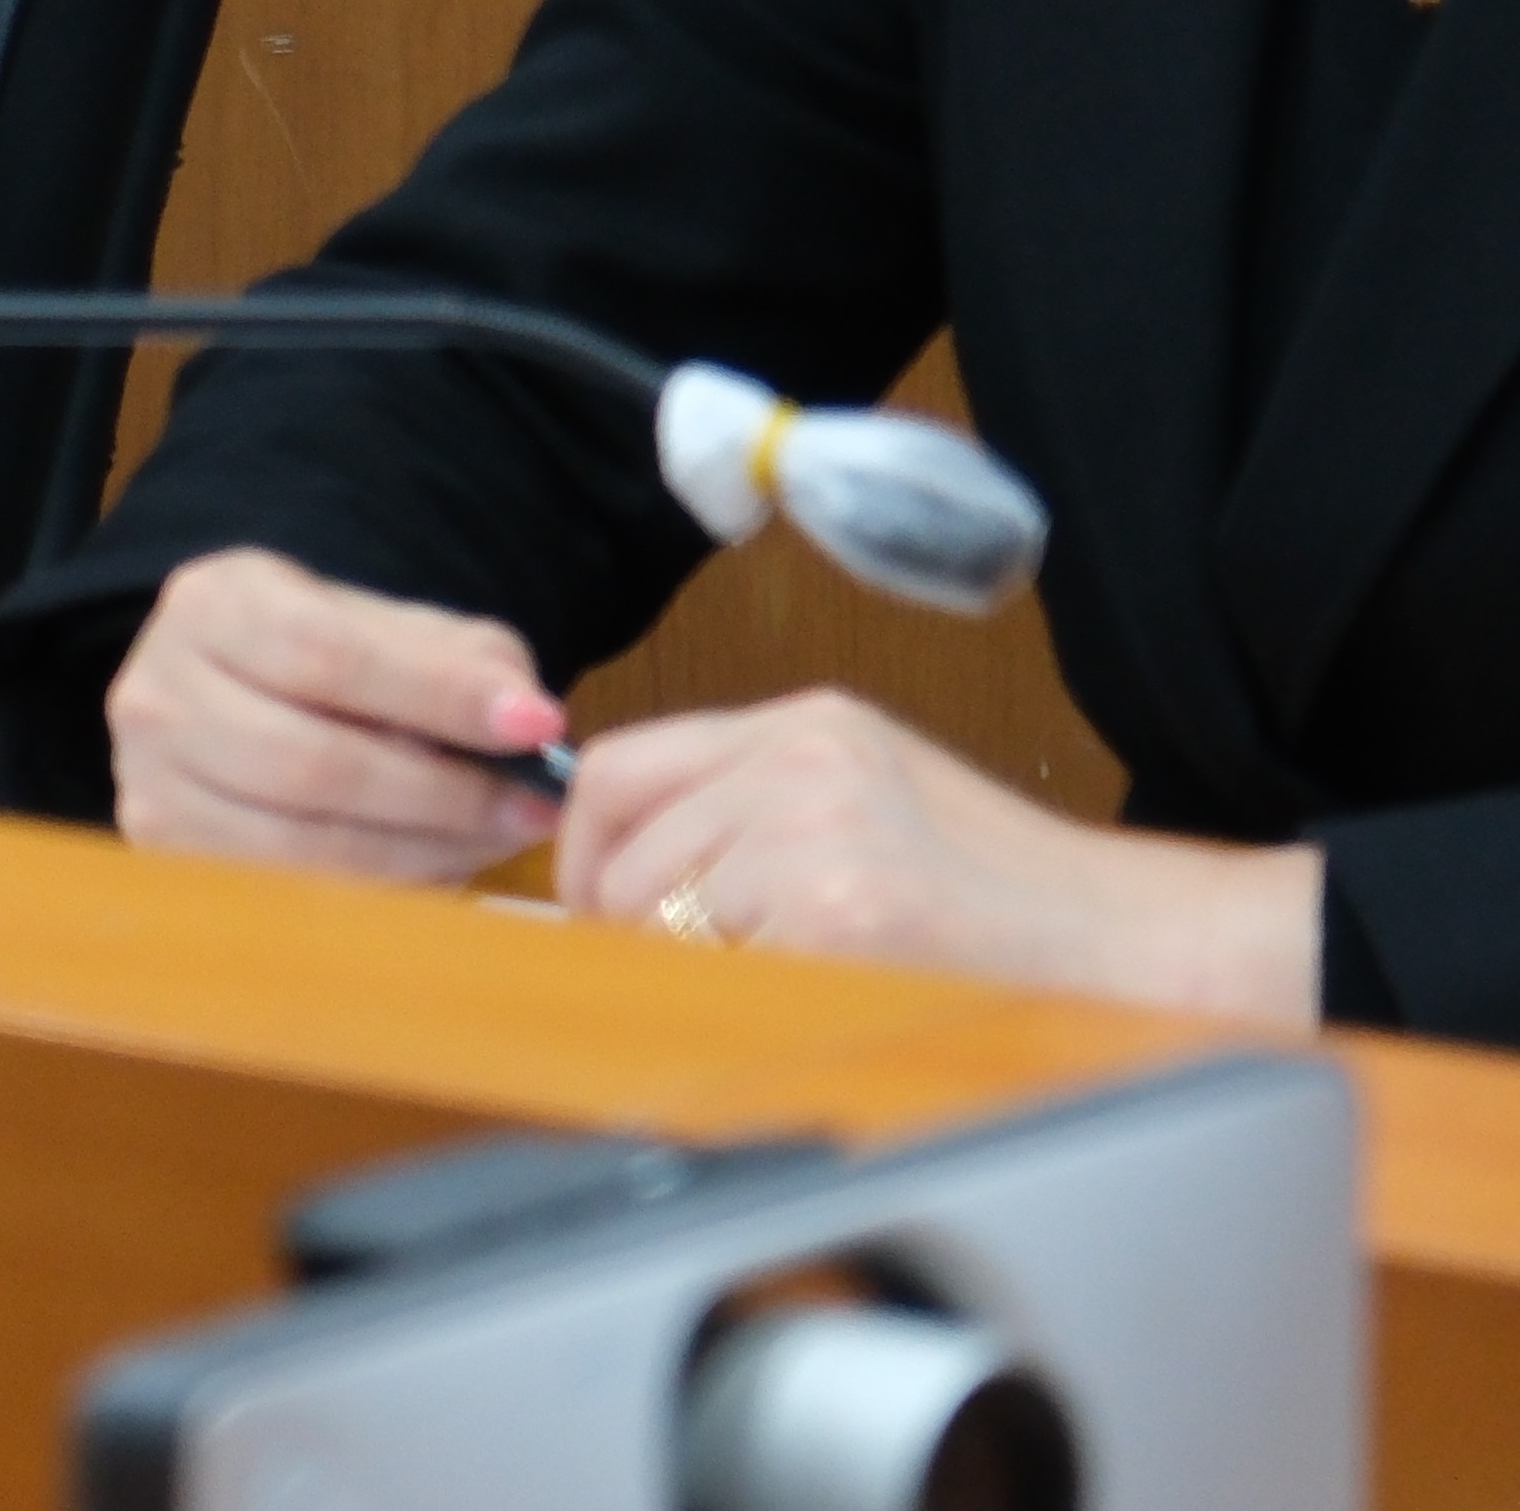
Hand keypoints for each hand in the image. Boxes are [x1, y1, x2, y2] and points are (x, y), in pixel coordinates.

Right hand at [108, 545, 575, 879]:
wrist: (239, 705)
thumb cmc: (333, 668)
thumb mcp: (396, 631)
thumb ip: (465, 659)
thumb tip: (528, 718)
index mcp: (211, 604)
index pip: (324, 653)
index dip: (436, 694)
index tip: (536, 725)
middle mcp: (157, 691)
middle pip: (310, 762)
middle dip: (443, 793)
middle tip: (533, 805)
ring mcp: (149, 783)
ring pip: (302, 842)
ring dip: (425, 851)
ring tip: (498, 837)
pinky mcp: (165, 857)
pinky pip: (292, 894)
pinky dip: (384, 888)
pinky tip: (439, 864)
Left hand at [565, 687, 1323, 1016]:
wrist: (1144, 943)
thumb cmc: (1019, 899)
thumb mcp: (877, 804)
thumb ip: (757, 813)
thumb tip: (621, 876)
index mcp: (808, 723)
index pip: (622, 767)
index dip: (586, 848)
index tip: (594, 904)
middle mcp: (801, 758)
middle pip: (627, 848)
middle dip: (631, 926)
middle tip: (679, 975)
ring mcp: (815, 829)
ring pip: (660, 913)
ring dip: (692, 970)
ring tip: (777, 990)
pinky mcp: (836, 910)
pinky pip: (718, 967)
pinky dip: (740, 1003)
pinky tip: (814, 1006)